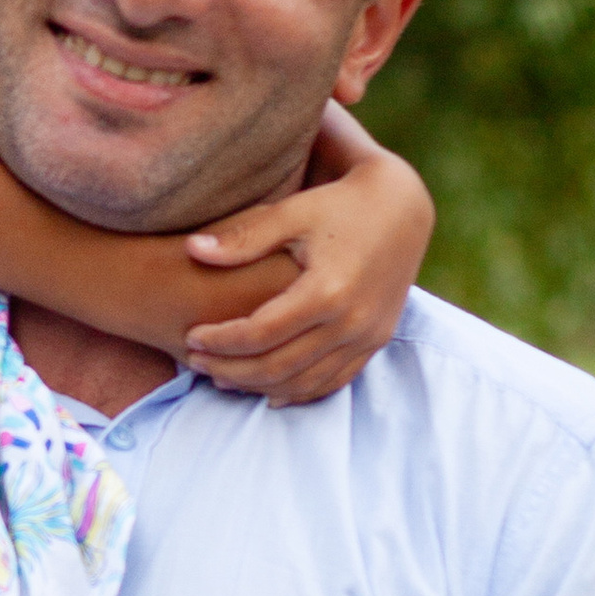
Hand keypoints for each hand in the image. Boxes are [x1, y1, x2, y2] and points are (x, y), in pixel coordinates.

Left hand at [180, 123, 434, 402]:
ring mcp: (367, 336)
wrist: (403, 206)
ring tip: (222, 378)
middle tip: (195, 363)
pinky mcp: (377, 340)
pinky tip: (269, 392)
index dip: (220, 341)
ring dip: (258, 386)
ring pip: (304, 382)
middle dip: (230, 369)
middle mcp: (350, 321)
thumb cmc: (340, 203)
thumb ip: (245, 237)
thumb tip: (192, 250)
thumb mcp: (293, 212)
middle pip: (278, 366)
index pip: (260, 333)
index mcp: (326, 291)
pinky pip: (334, 382)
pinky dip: (299, 392)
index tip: (191, 337)